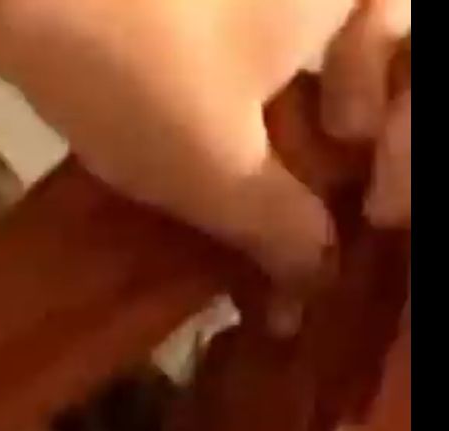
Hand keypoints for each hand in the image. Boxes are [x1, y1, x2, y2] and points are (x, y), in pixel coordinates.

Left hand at [0, 0, 407, 281]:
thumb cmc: (148, 68)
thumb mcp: (220, 171)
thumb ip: (284, 228)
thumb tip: (316, 271)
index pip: (414, 57)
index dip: (403, 147)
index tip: (368, 211)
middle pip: (366, 18)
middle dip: (353, 102)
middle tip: (327, 171)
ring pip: (296, 12)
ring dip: (295, 80)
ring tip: (259, 150)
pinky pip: (235, 4)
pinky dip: (236, 52)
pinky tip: (196, 104)